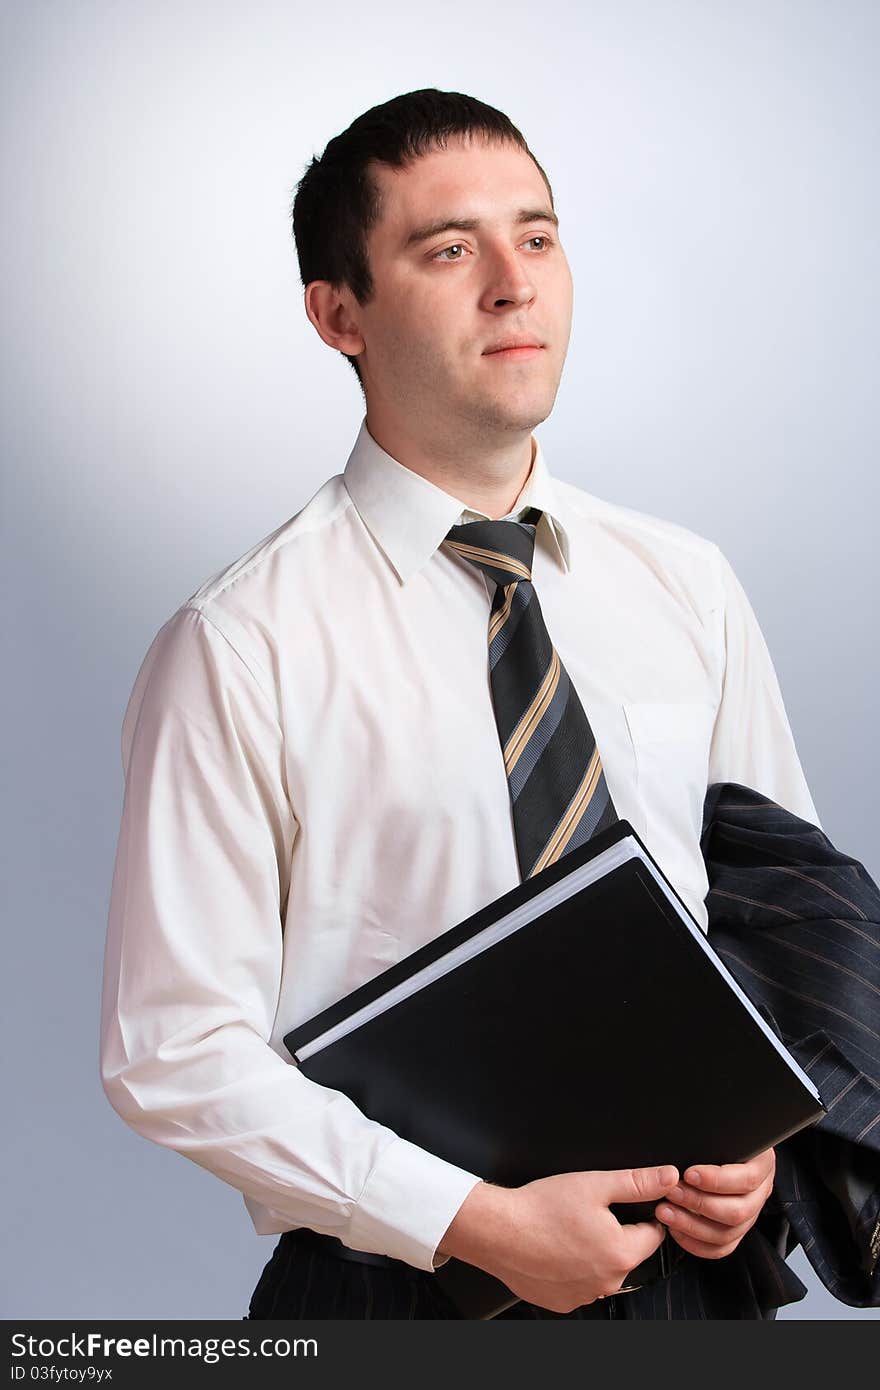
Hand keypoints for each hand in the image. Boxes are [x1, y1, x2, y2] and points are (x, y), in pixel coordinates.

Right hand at [438, 1165, 679, 1313]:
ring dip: (594, 1252)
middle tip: (587, 1212)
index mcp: (621, 1253)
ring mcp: (584, 1296)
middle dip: (615, 1233)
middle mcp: (607, 1282)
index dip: (641, 1214)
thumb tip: (669, 1177)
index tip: (622, 1205)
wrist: (498, 1230)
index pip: (652, 1234)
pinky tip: (556, 1248)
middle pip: (626, 1253)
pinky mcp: (562, 1302)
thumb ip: (637, 1182)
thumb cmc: (541, 1208)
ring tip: (568, 1229)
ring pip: (602, 1269)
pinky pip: (579, 1283)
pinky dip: (573, 1268)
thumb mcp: (595, 1184)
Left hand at [654, 1147, 775, 1259]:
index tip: (689, 1174)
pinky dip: (696, 1243)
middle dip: (699, 1203)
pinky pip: (720, 1247)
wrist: (723, 1146)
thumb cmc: (718, 1136)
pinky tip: (676, 1230)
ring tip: (666, 1211)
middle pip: (738, 1211)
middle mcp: (759, 1192)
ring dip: (692, 1225)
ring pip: (728, 1233)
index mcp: (762, 1164)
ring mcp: (749, 1214)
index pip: (747, 1179)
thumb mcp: (720, 1131)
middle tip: (672, 1192)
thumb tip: (687, 1144)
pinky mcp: (735, 1231)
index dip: (717, 1180)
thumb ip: (710, 1138)